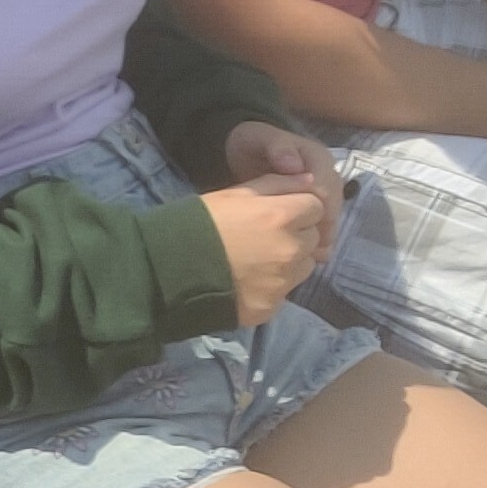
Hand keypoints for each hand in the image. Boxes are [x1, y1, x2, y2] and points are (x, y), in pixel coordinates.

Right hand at [200, 174, 326, 321]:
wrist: (169, 269)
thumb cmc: (200, 222)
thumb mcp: (235, 193)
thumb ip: (277, 184)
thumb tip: (310, 181)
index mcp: (282, 216)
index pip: (316, 208)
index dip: (299, 208)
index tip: (279, 213)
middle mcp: (290, 249)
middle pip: (313, 238)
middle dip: (297, 235)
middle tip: (265, 237)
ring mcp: (283, 282)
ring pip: (304, 266)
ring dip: (290, 261)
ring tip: (258, 261)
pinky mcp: (271, 306)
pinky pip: (284, 292)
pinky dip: (272, 286)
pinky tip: (248, 281)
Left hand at [224, 119, 342, 260]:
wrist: (248, 151)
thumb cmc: (252, 144)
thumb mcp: (258, 138)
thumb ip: (277, 147)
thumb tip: (294, 164)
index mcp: (317, 157)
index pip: (325, 187)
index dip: (319, 209)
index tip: (305, 230)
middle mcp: (327, 173)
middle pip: (333, 205)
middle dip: (324, 227)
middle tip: (312, 251)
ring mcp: (324, 189)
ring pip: (331, 216)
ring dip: (324, 236)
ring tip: (313, 257)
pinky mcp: (317, 203)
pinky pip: (324, 222)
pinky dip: (319, 238)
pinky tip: (312, 256)